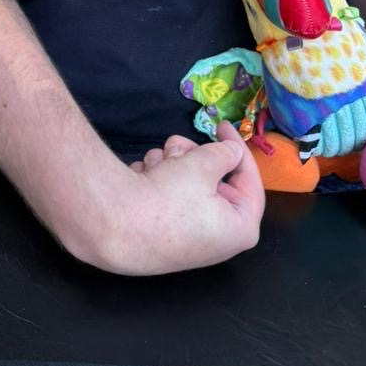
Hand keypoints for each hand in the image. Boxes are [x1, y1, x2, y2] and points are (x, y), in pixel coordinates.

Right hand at [91, 122, 263, 275]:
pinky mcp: (163, 235)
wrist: (116, 225)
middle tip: (178, 147)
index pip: (249, 182)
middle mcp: (217, 238)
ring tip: (155, 164)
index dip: (237, 149)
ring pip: (189, 185)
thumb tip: (233, 152)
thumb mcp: (202, 165)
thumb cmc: (169, 198)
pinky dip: (158, 182)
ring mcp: (188, 238)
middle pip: (214, 182)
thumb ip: (224, 154)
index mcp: (239, 228)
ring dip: (172, 166)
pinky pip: (170, 198)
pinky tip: (143, 178)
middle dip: (192, 157)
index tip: (222, 126)